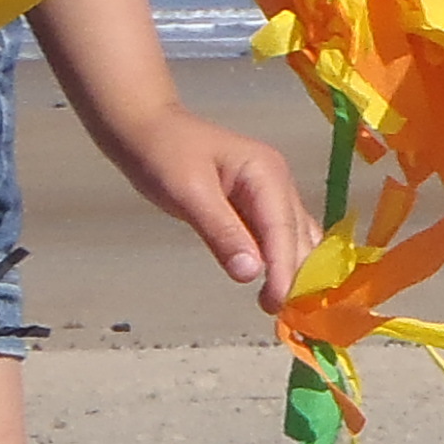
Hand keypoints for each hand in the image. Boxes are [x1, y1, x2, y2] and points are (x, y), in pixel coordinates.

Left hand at [109, 104, 311, 310]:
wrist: (144, 128)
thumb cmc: (162, 155)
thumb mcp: (188, 194)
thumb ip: (222, 233)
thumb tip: (251, 274)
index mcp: (266, 173)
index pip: (283, 231)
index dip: (284, 271)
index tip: (276, 305)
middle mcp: (278, 182)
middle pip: (299, 237)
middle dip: (297, 275)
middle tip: (281, 316)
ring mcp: (272, 191)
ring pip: (297, 238)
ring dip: (294, 271)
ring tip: (278, 307)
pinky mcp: (259, 203)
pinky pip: (280, 236)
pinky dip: (281, 261)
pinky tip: (272, 284)